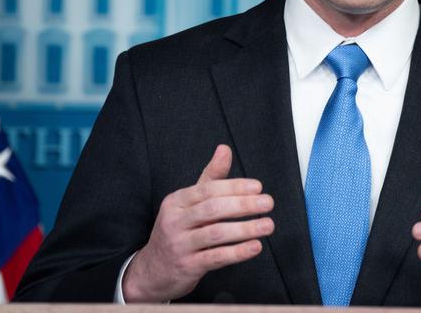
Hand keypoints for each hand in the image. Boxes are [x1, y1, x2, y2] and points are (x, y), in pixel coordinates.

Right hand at [122, 144, 274, 301]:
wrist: (152, 271)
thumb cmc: (177, 231)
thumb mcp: (188, 203)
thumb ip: (209, 178)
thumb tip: (225, 149)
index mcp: (176, 201)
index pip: (208, 190)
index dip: (234, 187)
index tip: (258, 187)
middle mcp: (175, 221)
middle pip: (212, 209)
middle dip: (243, 204)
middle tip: (268, 203)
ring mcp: (180, 245)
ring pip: (216, 233)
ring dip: (245, 229)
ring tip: (268, 225)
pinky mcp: (187, 267)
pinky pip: (216, 257)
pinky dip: (238, 252)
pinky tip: (255, 246)